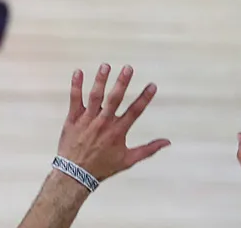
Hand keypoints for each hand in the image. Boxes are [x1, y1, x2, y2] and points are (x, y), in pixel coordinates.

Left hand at [58, 63, 169, 180]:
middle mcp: (104, 123)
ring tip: (106, 66)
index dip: (144, 98)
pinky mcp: (73, 118)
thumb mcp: (128, 160)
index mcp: (118, 132)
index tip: (152, 85)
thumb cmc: (103, 167)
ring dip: (100, 80)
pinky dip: (76, 86)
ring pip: (95, 96)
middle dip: (122, 82)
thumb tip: (167, 142)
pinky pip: (74, 99)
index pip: (135, 111)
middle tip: (128, 68)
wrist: (76, 173)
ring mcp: (87, 120)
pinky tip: (78, 71)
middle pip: (115, 99)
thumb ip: (148, 149)